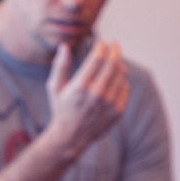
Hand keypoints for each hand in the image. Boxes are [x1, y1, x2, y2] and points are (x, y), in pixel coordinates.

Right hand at [45, 40, 128, 157]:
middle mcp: (96, 94)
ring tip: (113, 62)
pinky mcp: (117, 111)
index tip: (102, 43)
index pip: (98, 57)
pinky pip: (124, 87)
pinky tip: (114, 79)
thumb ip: (60, 66)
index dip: (102, 47)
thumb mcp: (55, 87)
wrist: (71, 137)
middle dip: (114, 51)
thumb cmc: (61, 108)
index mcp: (80, 86)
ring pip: (120, 74)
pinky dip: (121, 80)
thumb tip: (64, 47)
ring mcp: (109, 103)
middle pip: (113, 63)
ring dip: (118, 64)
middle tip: (114, 45)